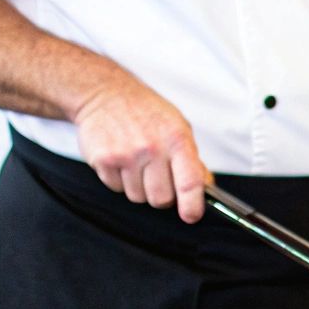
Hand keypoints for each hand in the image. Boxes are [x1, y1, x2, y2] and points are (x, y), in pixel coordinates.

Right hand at [70, 77, 212, 222]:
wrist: (105, 93)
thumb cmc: (146, 112)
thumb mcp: (178, 128)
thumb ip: (192, 160)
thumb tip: (205, 188)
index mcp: (176, 139)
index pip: (190, 182)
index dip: (192, 204)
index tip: (191, 215)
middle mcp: (151, 148)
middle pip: (161, 199)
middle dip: (161, 195)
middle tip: (157, 178)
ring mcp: (126, 155)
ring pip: (137, 197)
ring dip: (139, 187)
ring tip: (136, 163)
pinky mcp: (103, 160)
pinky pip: (116, 188)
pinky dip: (119, 180)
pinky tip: (120, 159)